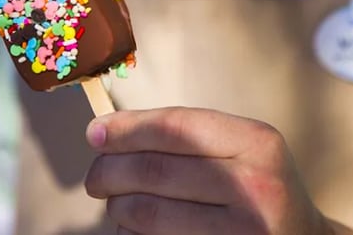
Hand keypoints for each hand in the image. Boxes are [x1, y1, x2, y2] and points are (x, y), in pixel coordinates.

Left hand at [84, 107, 348, 234]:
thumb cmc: (258, 189)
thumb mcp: (242, 149)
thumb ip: (186, 136)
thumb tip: (102, 132)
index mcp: (257, 143)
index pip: (174, 128)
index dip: (125, 129)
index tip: (94, 133)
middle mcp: (254, 187)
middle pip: (153, 172)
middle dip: (109, 172)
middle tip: (96, 178)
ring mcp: (242, 233)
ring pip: (147, 215)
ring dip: (117, 208)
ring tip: (116, 204)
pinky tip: (134, 229)